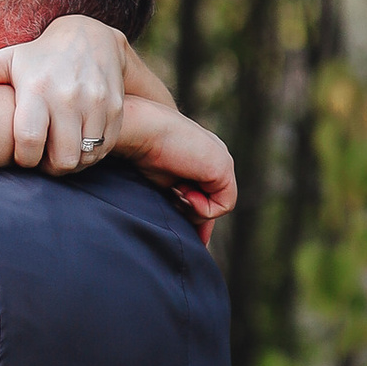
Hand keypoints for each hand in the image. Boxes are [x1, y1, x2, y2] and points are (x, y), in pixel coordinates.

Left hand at [0, 16, 126, 173]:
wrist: (91, 37)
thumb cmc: (40, 56)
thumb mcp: (9, 59)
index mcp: (37, 89)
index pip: (29, 141)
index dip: (25, 159)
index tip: (23, 156)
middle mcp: (68, 96)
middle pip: (62, 159)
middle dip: (51, 168)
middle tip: (44, 159)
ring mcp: (96, 103)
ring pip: (84, 157)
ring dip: (72, 162)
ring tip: (60, 151)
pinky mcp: (116, 109)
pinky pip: (104, 148)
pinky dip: (92, 154)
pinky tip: (79, 143)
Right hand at [120, 97, 236, 230]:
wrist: (142, 130)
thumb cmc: (142, 153)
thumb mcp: (163, 183)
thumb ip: (180, 203)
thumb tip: (193, 236)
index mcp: (200, 158)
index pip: (208, 195)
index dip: (196, 216)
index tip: (186, 235)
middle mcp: (214, 158)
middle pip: (213, 203)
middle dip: (196, 217)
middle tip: (175, 205)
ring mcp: (222, 161)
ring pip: (217, 207)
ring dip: (193, 209)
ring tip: (176, 191)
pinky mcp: (224, 168)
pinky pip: (223, 206)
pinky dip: (202, 208)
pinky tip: (184, 191)